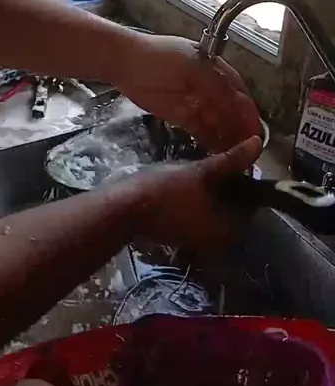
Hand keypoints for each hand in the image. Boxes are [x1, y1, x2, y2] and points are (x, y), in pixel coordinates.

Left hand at [117, 33, 260, 151]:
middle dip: (241, 131)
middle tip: (250, 152)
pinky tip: (219, 152)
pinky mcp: (181, 115)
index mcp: (217, 70)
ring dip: (228, 138)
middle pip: (231, 113)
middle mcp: (210, 87)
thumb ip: (217, 87)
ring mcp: (195, 102)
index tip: (257, 134)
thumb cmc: (159, 58)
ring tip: (238, 157)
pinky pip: (201, 130)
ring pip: (218, 123)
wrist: (124, 62)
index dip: (249, 115)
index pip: (240, 96)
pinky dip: (211, 140)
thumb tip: (241, 104)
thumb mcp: (192, 68)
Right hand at [133, 135, 261, 252]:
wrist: (125, 209)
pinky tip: (188, 186)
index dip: (243, 178)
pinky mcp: (186, 237)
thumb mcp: (200, 171)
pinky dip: (199, 202)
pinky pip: (202, 217)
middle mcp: (220, 242)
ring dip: (212, 192)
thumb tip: (259, 142)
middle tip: (212, 164)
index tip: (229, 161)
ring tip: (199, 172)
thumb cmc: (165, 190)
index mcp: (230, 230)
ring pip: (216, 211)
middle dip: (226, 186)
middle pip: (234, 207)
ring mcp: (202, 242)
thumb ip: (231, 160)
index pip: (251, 201)